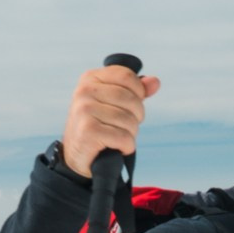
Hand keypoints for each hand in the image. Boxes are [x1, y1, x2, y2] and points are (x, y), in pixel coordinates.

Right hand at [59, 63, 160, 179]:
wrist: (78, 156)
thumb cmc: (99, 126)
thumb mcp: (115, 104)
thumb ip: (135, 91)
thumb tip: (155, 82)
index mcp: (91, 78)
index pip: (127, 76)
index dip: (138, 92)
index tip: (131, 107)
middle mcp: (85, 91)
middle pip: (131, 99)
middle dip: (136, 117)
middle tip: (125, 126)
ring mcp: (85, 110)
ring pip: (129, 120)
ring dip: (131, 134)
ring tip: (119, 138)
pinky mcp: (88, 131)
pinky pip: (123, 137)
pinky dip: (126, 146)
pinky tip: (118, 148)